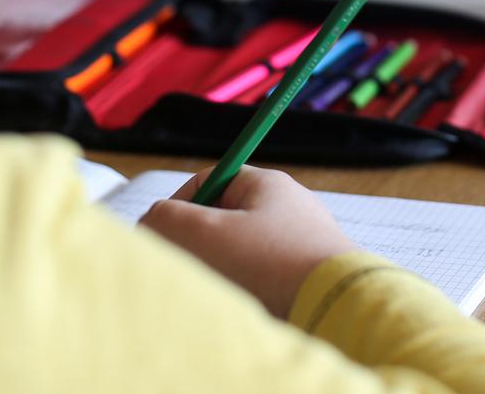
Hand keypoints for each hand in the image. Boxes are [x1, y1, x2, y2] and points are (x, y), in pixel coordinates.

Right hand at [139, 165, 357, 317]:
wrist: (332, 304)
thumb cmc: (271, 262)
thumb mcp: (206, 233)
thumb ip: (168, 219)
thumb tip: (151, 220)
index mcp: (266, 184)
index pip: (209, 179)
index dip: (179, 204)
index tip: (163, 232)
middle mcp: (288, 205)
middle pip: (225, 217)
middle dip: (199, 241)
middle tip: (188, 265)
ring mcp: (302, 239)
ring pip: (244, 248)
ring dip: (223, 267)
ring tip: (221, 287)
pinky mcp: (309, 272)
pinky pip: (267, 274)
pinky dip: (250, 287)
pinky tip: (246, 302)